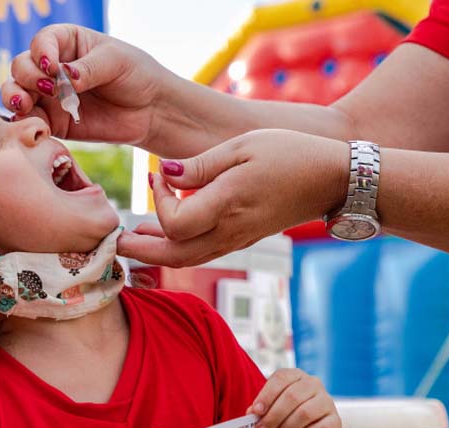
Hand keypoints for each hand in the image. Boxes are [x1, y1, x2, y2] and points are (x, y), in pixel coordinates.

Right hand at [2, 24, 176, 147]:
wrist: (151, 111)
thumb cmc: (136, 75)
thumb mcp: (116, 61)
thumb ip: (88, 69)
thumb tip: (64, 76)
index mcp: (66, 42)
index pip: (41, 42)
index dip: (41, 53)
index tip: (51, 67)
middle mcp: (52, 67)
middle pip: (21, 66)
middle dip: (28, 76)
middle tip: (49, 89)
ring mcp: (50, 96)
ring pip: (16, 92)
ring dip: (14, 97)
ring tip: (25, 104)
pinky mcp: (54, 122)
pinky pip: (31, 121)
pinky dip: (26, 122)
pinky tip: (35, 125)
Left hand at [117, 129, 349, 266]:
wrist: (332, 180)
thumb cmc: (289, 154)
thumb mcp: (241, 147)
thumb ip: (199, 165)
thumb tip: (165, 175)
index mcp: (228, 204)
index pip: (176, 223)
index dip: (158, 203)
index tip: (157, 176)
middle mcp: (231, 229)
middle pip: (175, 254)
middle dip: (142, 250)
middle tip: (115, 241)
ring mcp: (238, 239)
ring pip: (189, 259)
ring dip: (157, 253)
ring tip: (132, 242)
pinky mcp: (244, 238)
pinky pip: (204, 253)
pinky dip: (179, 249)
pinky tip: (166, 236)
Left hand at [248, 368, 340, 427]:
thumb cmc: (284, 420)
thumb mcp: (270, 411)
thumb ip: (261, 410)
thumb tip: (251, 413)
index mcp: (295, 376)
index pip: (281, 378)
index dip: (267, 395)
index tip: (256, 411)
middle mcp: (313, 384)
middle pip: (292, 396)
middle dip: (273, 416)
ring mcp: (327, 402)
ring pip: (305, 413)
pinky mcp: (336, 422)